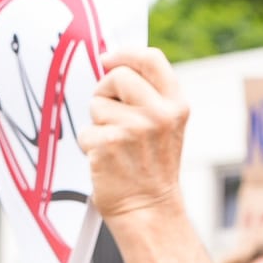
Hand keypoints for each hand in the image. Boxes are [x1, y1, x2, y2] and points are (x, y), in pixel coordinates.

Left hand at [82, 47, 188, 222]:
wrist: (149, 208)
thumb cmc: (153, 165)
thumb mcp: (168, 125)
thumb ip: (151, 95)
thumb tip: (114, 64)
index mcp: (176, 104)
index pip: (151, 59)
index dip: (125, 54)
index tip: (108, 59)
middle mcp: (159, 113)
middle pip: (118, 76)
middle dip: (105, 91)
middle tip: (110, 114)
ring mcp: (133, 129)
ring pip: (97, 105)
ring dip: (97, 123)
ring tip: (114, 144)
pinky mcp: (108, 145)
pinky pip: (85, 131)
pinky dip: (89, 145)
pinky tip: (105, 159)